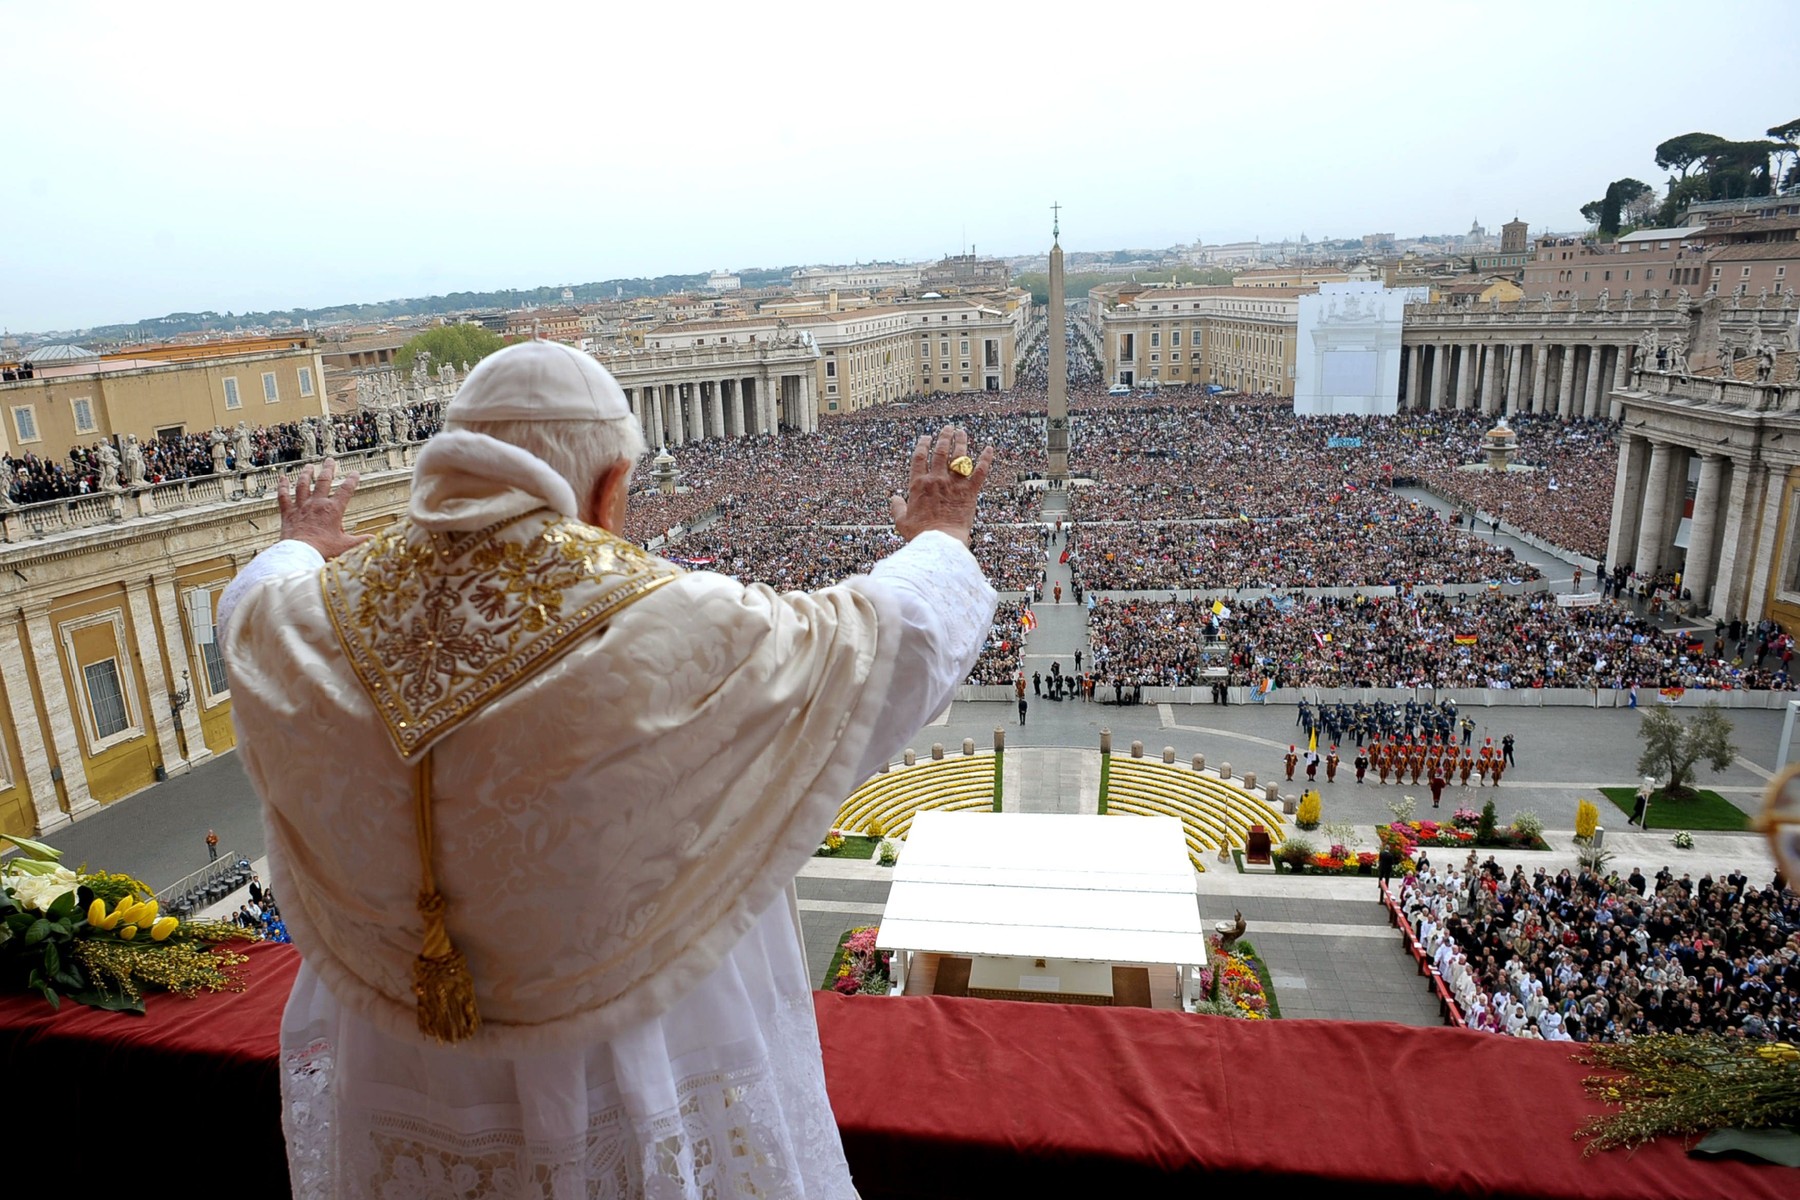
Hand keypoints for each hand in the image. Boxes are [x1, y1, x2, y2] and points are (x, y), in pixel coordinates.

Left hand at [276, 458, 368, 559]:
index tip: (355, 473)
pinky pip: (283, 496)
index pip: (345, 490)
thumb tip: (374, 540)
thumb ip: (361, 541)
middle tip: (330, 460)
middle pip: (323, 481)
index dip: (352, 480)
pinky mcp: (288, 513)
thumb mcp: (346, 546)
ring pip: (303, 484)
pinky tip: (282, 478)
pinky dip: (282, 486)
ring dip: (306, 474)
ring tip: (309, 466)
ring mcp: (301, 507)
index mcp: (333, 510)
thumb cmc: (323, 551)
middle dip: (328, 469)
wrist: (300, 555)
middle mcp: (317, 504)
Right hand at [888, 425, 993, 545]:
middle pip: (940, 451)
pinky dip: (986, 459)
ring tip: (962, 432)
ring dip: (961, 441)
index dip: (923, 444)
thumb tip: (894, 498)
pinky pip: (980, 471)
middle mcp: (936, 479)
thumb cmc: (920, 535)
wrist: (941, 542)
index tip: (926, 437)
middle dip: (944, 437)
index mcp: (918, 484)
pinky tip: (989, 448)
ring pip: (959, 456)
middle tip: (947, 428)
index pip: (919, 457)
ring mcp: (954, 484)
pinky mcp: (970, 492)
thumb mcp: (902, 522)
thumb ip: (897, 508)